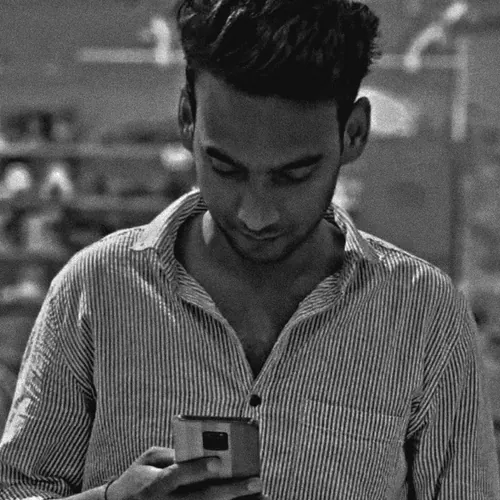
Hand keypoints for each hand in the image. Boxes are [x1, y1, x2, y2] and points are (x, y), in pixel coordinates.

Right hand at [105, 446, 262, 499]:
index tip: (218, 461)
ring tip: (259, 498)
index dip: (197, 468)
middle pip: (201, 498)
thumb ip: (172, 455)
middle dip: (231, 490)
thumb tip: (201, 453)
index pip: (178, 475)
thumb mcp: (148, 460)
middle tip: (255, 482)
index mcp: (156, 484)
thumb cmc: (138, 478)